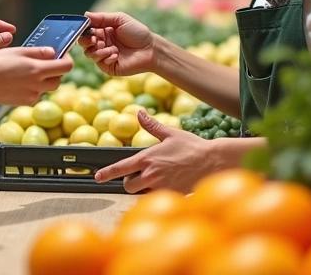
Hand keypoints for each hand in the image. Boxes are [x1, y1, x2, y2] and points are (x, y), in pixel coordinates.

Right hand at [0, 47, 71, 104]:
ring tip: (30, 72)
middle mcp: (38, 85)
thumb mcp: (17, 51)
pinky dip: (34, 88)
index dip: (67, 59)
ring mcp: (32, 95)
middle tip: (45, 63)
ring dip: (45, 80)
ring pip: (48, 88)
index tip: (62, 55)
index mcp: (38, 70)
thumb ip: (37, 52)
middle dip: (56, 71)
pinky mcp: (25, 102)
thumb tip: (53, 52)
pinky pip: (36, 94)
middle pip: (59, 79)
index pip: (66, 67)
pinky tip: (20, 81)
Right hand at [77, 12, 156, 76]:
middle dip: (87, 41)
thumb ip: (102, 17)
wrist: (150, 49)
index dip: (84, 30)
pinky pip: (99, 62)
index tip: (88, 29)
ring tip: (112, 48)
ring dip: (98, 50)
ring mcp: (104, 56)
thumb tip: (85, 14)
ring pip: (89, 54)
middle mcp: (101, 43)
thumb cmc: (137, 33)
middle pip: (84, 43)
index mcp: (103, 31)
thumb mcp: (120, 19)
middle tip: (96, 40)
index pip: (86, 30)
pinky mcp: (108, 67)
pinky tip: (116, 55)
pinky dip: (106, 57)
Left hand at [94, 111, 213, 193]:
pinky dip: (159, 194)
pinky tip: (170, 185)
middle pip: (129, 186)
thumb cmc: (192, 146)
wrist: (212, 161)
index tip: (97, 177)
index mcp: (148, 158)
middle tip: (142, 176)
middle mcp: (151, 174)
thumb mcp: (170, 133)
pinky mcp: (171, 195)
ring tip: (158, 180)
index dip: (107, 173)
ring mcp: (160, 186)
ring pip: (142, 194)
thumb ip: (151, 125)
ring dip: (145, 189)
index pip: (121, 167)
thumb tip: (139, 112)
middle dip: (131, 182)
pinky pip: (157, 198)